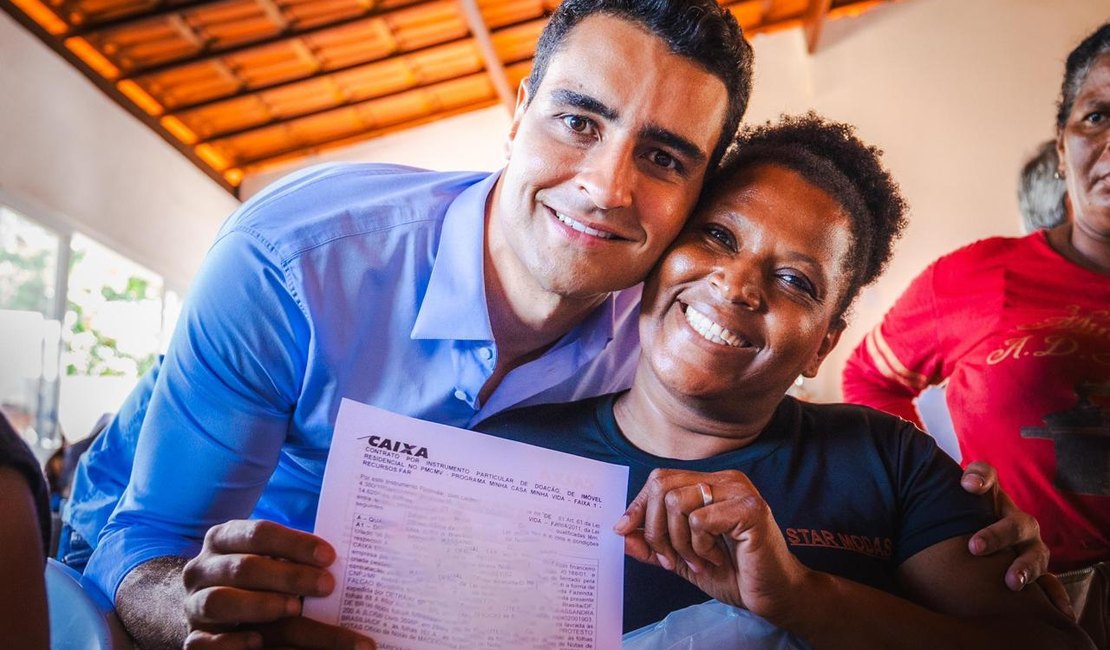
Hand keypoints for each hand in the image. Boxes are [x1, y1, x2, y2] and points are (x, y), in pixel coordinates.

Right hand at [182, 519, 375, 648]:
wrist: (206, 610)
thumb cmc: (252, 579)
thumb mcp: (266, 560)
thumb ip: (292, 559)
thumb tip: (346, 563)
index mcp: (224, 539)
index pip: (259, 533)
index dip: (295, 543)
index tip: (330, 556)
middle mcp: (203, 569)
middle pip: (245, 568)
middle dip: (289, 576)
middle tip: (327, 585)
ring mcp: (193, 605)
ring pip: (219, 602)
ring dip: (260, 605)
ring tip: (295, 609)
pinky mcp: (192, 638)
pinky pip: (202, 642)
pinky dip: (231, 642)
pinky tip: (258, 641)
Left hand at [613, 468, 808, 621]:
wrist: (774, 595)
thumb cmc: (734, 573)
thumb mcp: (683, 558)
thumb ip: (654, 545)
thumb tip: (620, 534)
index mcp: (710, 483)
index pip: (660, 480)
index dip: (638, 506)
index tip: (623, 532)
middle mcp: (724, 479)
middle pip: (662, 486)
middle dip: (655, 530)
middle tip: (670, 559)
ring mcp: (739, 491)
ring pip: (677, 503)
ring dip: (680, 542)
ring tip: (700, 561)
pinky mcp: (750, 509)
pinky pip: (700, 520)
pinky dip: (701, 547)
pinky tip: (717, 558)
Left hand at [960, 461, 1072, 615]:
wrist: (976, 535)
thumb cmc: (962, 518)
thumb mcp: (955, 503)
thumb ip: (957, 488)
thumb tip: (969, 484)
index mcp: (994, 497)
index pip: (987, 478)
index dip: (980, 479)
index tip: (968, 486)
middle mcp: (1018, 521)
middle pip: (1014, 524)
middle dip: (996, 535)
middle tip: (974, 547)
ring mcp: (1030, 547)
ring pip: (1034, 555)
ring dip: (1024, 568)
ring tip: (1012, 582)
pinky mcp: (1034, 570)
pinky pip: (1049, 583)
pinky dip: (1055, 595)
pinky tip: (1061, 610)